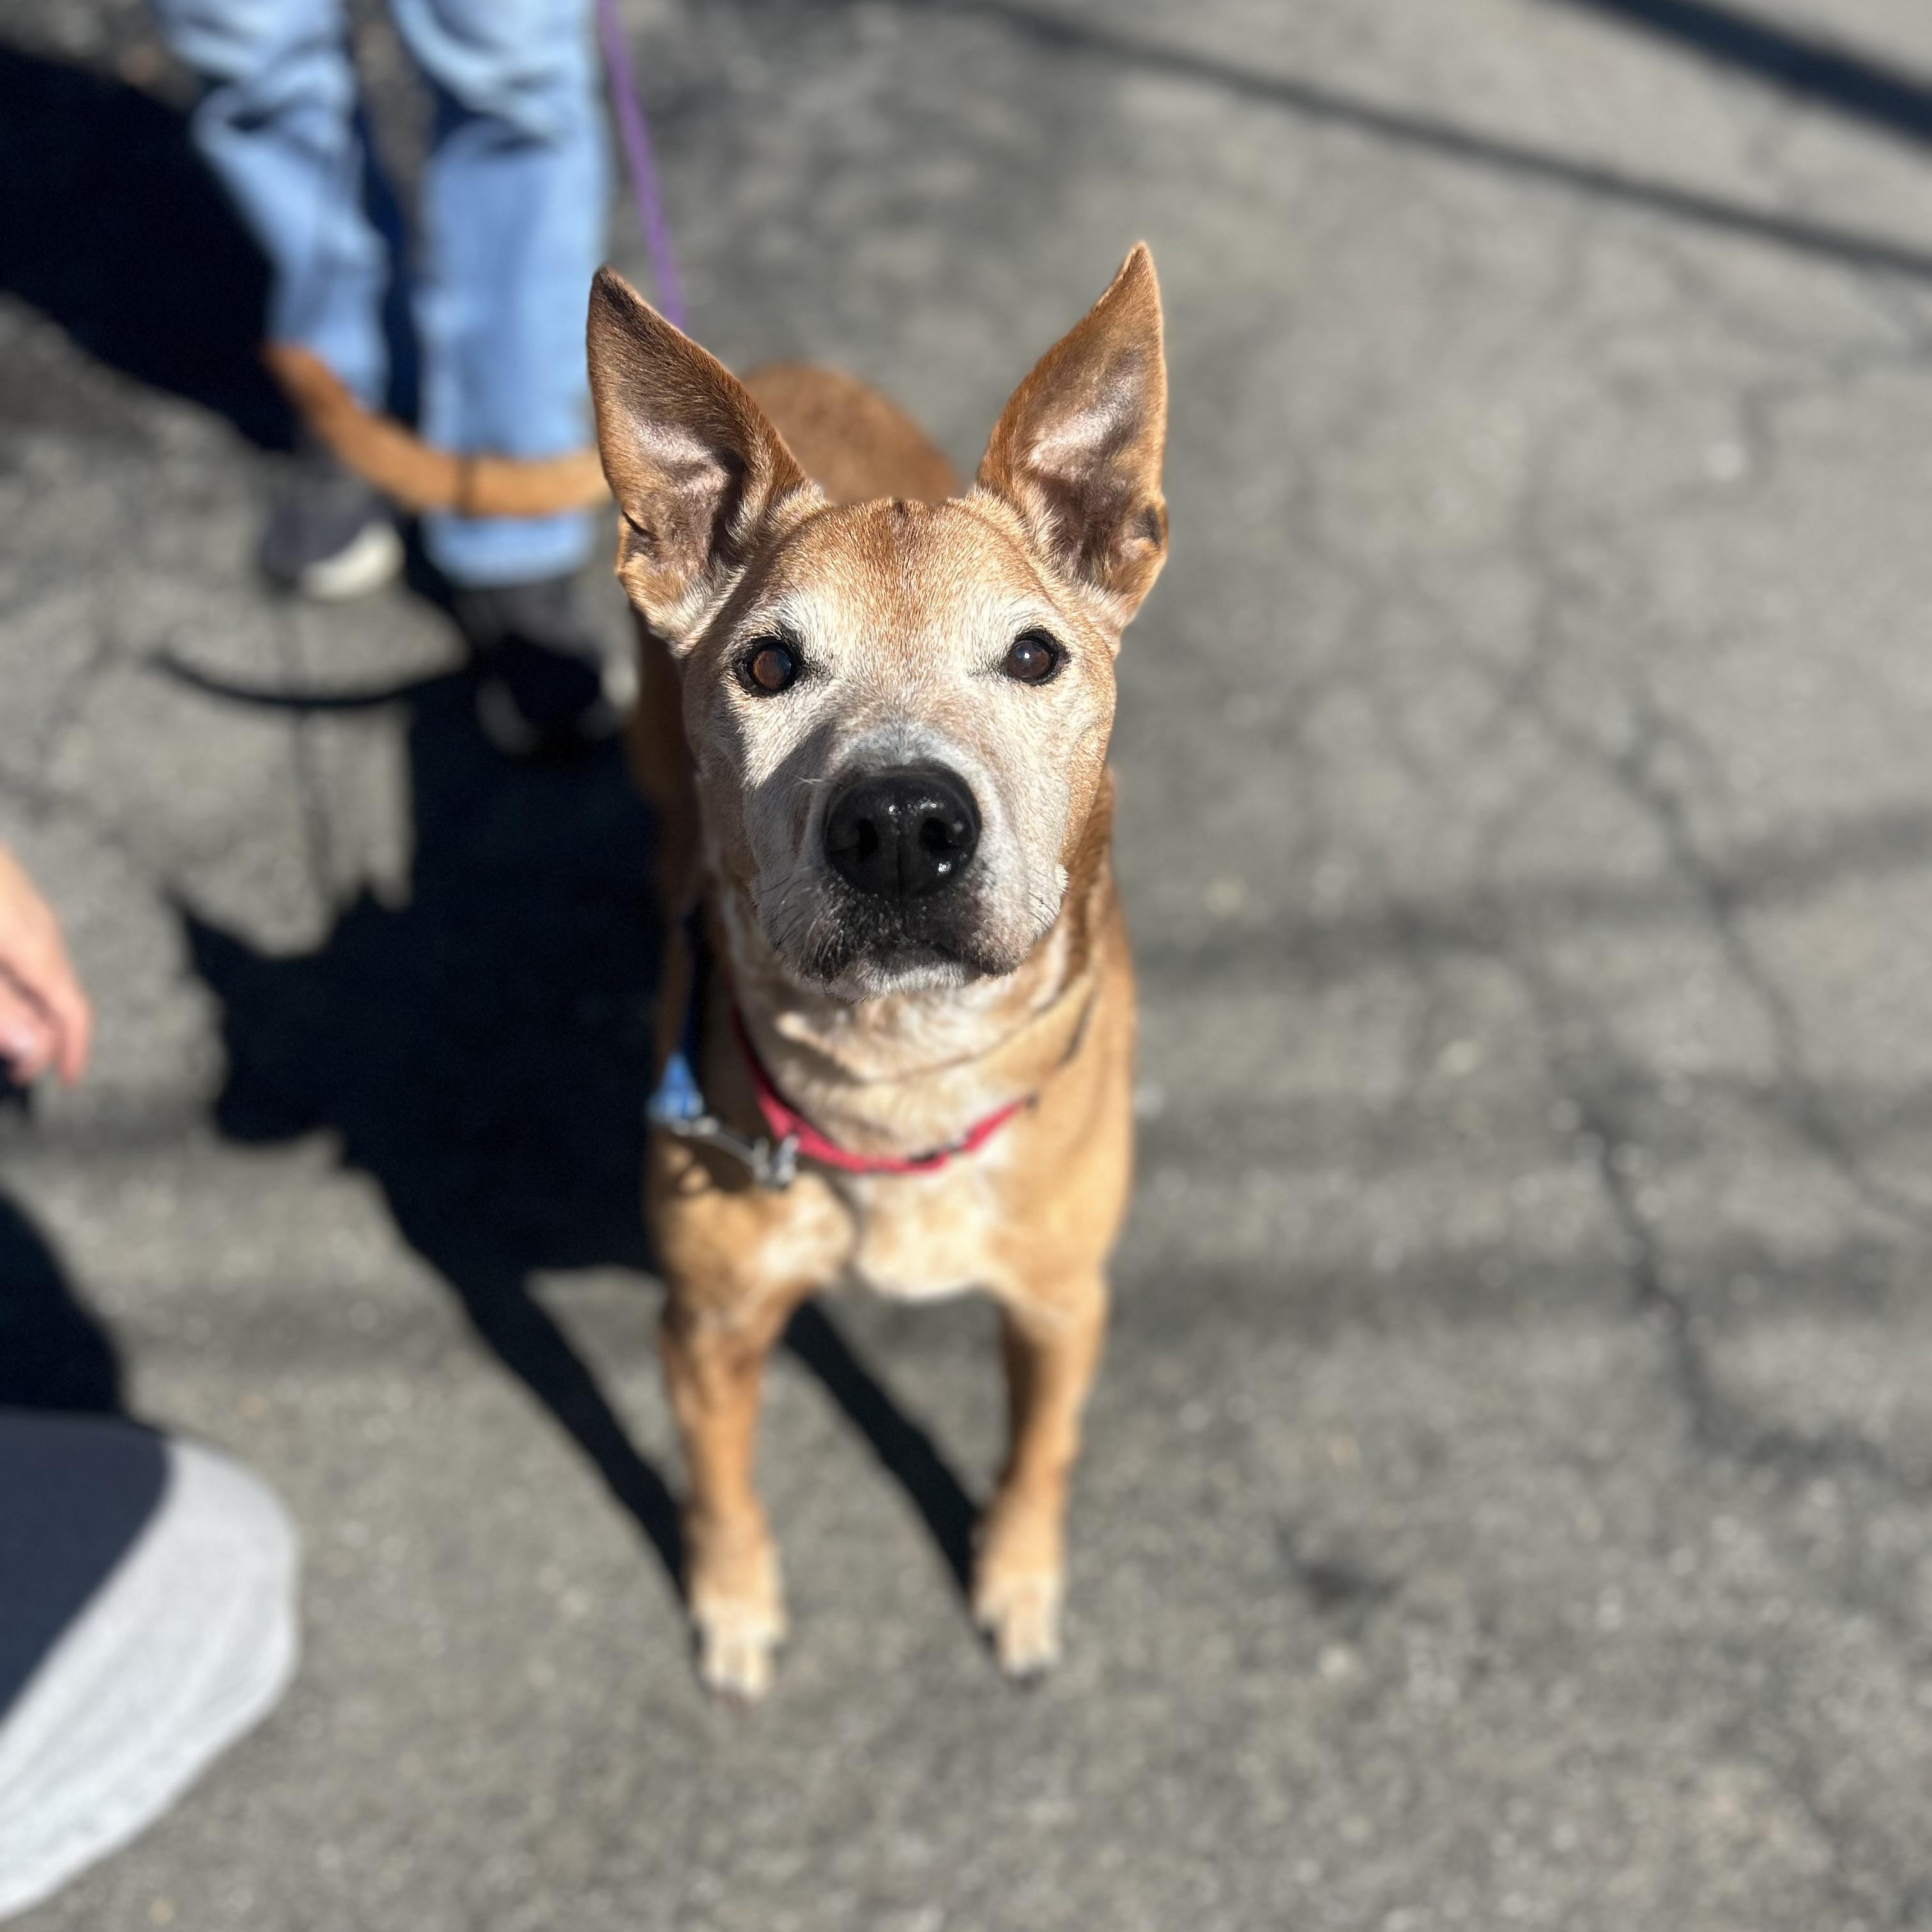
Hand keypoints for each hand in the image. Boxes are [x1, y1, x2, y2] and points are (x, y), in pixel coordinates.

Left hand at [0, 846, 90, 1084]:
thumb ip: (0, 1005)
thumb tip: (34, 1048)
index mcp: (34, 946)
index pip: (72, 1007)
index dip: (71, 1049)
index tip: (64, 1079)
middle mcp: (39, 924)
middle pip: (59, 987)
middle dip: (47, 1032)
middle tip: (22, 1067)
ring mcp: (23, 902)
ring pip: (41, 964)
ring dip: (30, 1002)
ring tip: (10, 1026)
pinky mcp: (5, 889)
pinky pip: (26, 941)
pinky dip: (18, 973)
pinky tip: (3, 976)